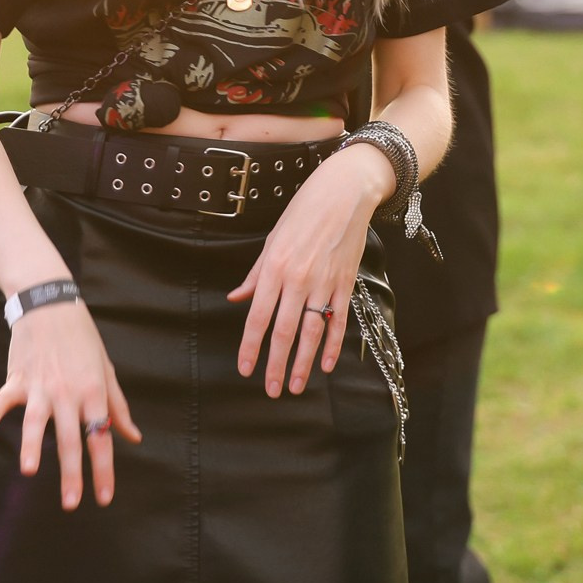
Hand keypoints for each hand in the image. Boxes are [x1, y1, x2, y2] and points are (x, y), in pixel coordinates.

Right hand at [0, 298, 141, 510]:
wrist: (51, 304)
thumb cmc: (83, 339)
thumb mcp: (106, 370)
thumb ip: (118, 407)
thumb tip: (133, 438)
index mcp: (93, 393)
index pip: (101, 438)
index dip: (104, 470)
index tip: (104, 497)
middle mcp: (68, 393)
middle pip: (71, 439)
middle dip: (71, 474)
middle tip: (71, 503)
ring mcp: (41, 386)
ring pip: (37, 422)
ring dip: (33, 446)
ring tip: (30, 471)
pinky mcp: (18, 378)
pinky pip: (5, 399)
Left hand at [231, 145, 384, 398]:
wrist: (344, 192)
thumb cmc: (303, 211)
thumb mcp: (272, 240)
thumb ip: (256, 275)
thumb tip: (237, 299)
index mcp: (274, 267)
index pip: (258, 317)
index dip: (250, 346)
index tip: (245, 368)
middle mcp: (298, 279)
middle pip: (284, 331)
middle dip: (276, 365)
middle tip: (271, 389)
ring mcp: (324, 283)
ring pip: (311, 332)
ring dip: (302, 363)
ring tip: (295, 386)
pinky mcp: (345, 283)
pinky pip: (338, 321)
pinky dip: (332, 346)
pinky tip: (325, 365)